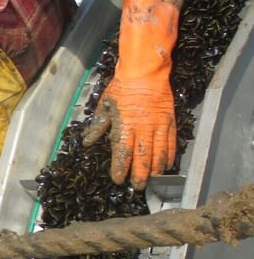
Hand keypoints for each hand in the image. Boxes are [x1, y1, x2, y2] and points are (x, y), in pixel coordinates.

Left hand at [83, 0, 178, 189]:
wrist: (145, 71)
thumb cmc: (121, 87)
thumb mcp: (104, 105)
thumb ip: (97, 126)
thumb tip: (86, 142)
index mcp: (124, 126)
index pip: (122, 153)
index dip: (120, 169)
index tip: (118, 180)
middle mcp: (142, 129)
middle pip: (142, 159)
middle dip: (139, 175)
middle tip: (137, 187)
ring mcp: (158, 126)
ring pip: (158, 154)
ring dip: (155, 170)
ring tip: (152, 181)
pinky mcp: (170, 122)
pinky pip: (171, 144)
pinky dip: (169, 157)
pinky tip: (166, 166)